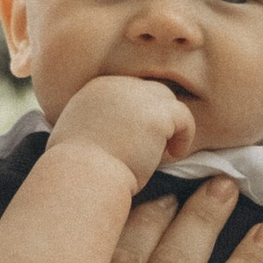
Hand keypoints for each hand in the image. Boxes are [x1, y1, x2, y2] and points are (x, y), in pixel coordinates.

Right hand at [49, 72, 196, 185]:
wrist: (82, 177)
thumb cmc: (79, 169)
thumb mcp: (79, 134)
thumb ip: (98, 123)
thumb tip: (114, 132)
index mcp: (97, 88)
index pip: (130, 91)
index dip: (138, 114)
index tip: (136, 139)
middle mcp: (117, 85)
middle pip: (151, 91)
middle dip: (155, 116)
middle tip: (152, 146)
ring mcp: (137, 96)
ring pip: (168, 102)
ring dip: (168, 125)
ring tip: (163, 152)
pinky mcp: (156, 114)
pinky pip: (183, 117)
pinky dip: (183, 136)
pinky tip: (174, 155)